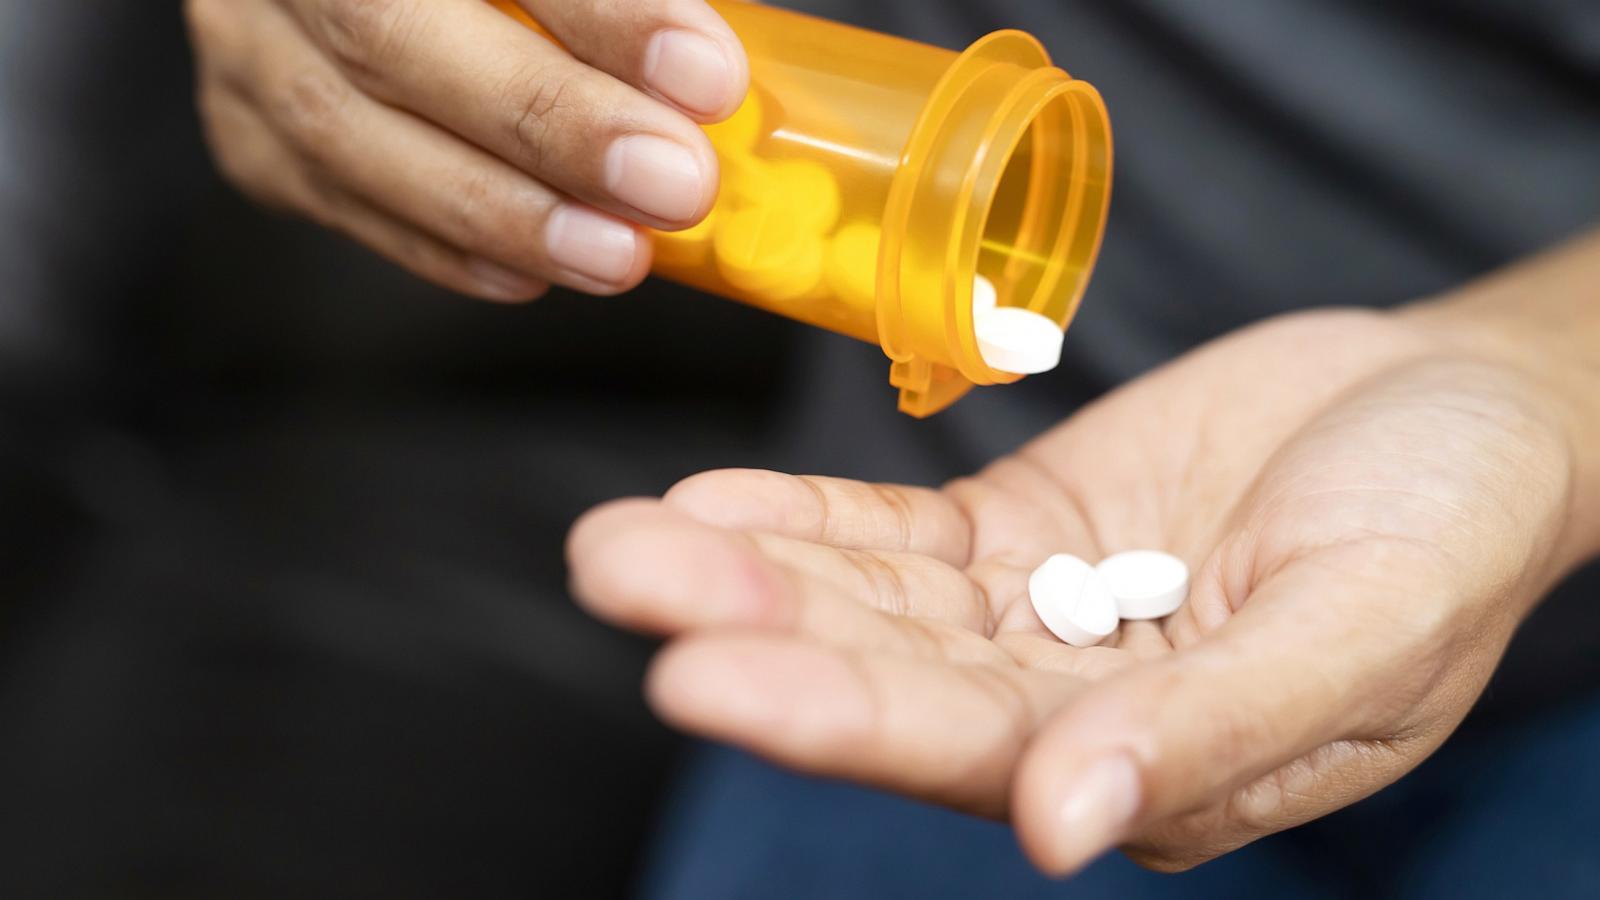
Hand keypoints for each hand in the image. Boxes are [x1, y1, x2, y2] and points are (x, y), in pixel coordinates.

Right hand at [185, 0, 744, 299]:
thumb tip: (708, 70)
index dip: (601, 10)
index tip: (705, 73)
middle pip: (389, 30)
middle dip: (550, 122)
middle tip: (674, 184)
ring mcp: (246, 36)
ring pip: (346, 132)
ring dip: (502, 210)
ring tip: (619, 254)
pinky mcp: (246, 126)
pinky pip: (337, 197)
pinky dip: (443, 245)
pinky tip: (534, 272)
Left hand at [567, 304, 1596, 873]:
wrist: (1461, 409)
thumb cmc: (1449, 527)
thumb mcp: (1362, 633)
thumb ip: (1212, 734)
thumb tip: (1063, 831)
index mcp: (1150, 767)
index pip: (965, 753)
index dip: (832, 713)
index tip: (699, 673)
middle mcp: (1065, 707)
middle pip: (885, 676)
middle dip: (751, 631)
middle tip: (620, 581)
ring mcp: (1034, 614)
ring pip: (870, 603)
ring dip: (750, 569)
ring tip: (622, 542)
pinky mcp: (1021, 529)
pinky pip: (897, 534)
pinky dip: (808, 520)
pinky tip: (712, 504)